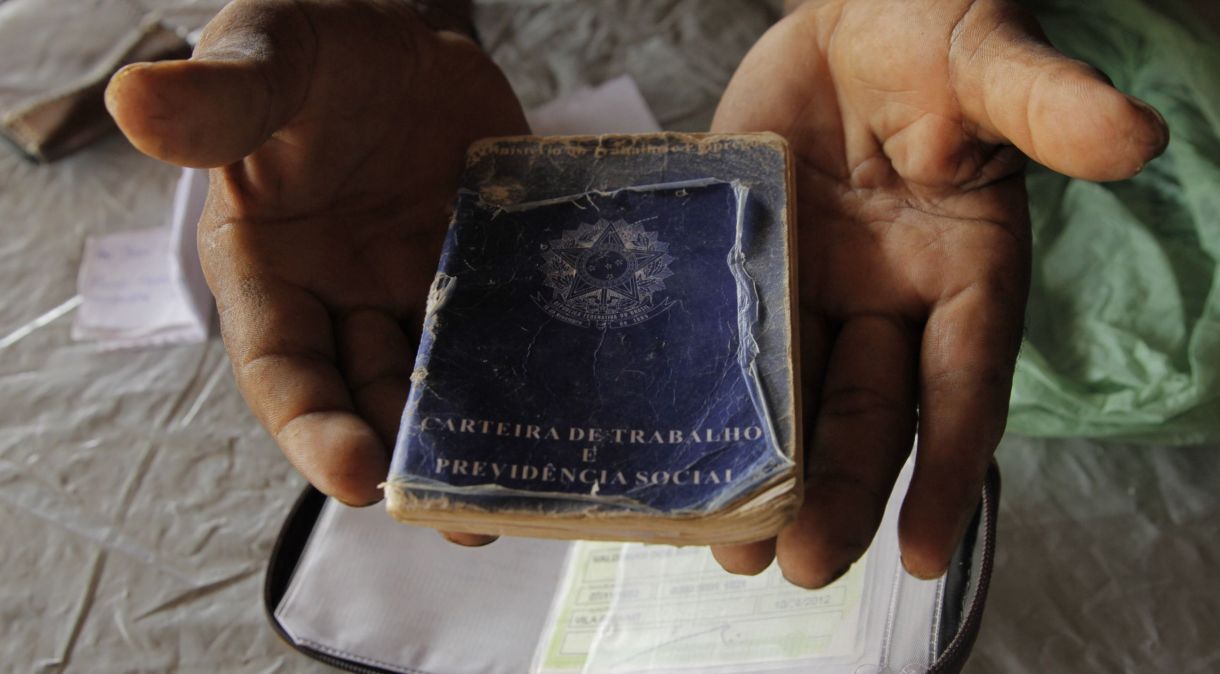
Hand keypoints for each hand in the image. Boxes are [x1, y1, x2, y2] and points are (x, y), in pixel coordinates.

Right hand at [106, 0, 526, 540]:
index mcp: (274, 277)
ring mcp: (427, 293)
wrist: (403, 41)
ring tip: (529, 489)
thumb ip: (224, 99)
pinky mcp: (492, 273)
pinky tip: (581, 397)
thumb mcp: (266, 62)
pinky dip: (541, 363)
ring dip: (484, 435)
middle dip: (415, 460)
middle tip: (467, 518)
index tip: (355, 477)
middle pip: (377, 399)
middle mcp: (350, 302)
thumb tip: (137, 101)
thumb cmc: (313, 59)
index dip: (313, 431)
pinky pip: (516, 326)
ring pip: (451, 380)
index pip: (283, 373)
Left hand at [710, 0, 1166, 584]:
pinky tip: (673, 454)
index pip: (962, 387)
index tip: (917, 554)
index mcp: (963, 276)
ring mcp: (810, 292)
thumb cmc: (933, 32)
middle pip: (868, 417)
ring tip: (727, 547)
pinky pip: (726, 345)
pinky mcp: (745, 270)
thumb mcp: (990, 67)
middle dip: (839, 493)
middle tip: (796, 564)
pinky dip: (704, 399)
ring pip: (793, 401)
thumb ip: (1047, 107)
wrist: (843, 11)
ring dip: (766, 474)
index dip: (946, 469)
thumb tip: (1133, 136)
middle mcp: (887, 302)